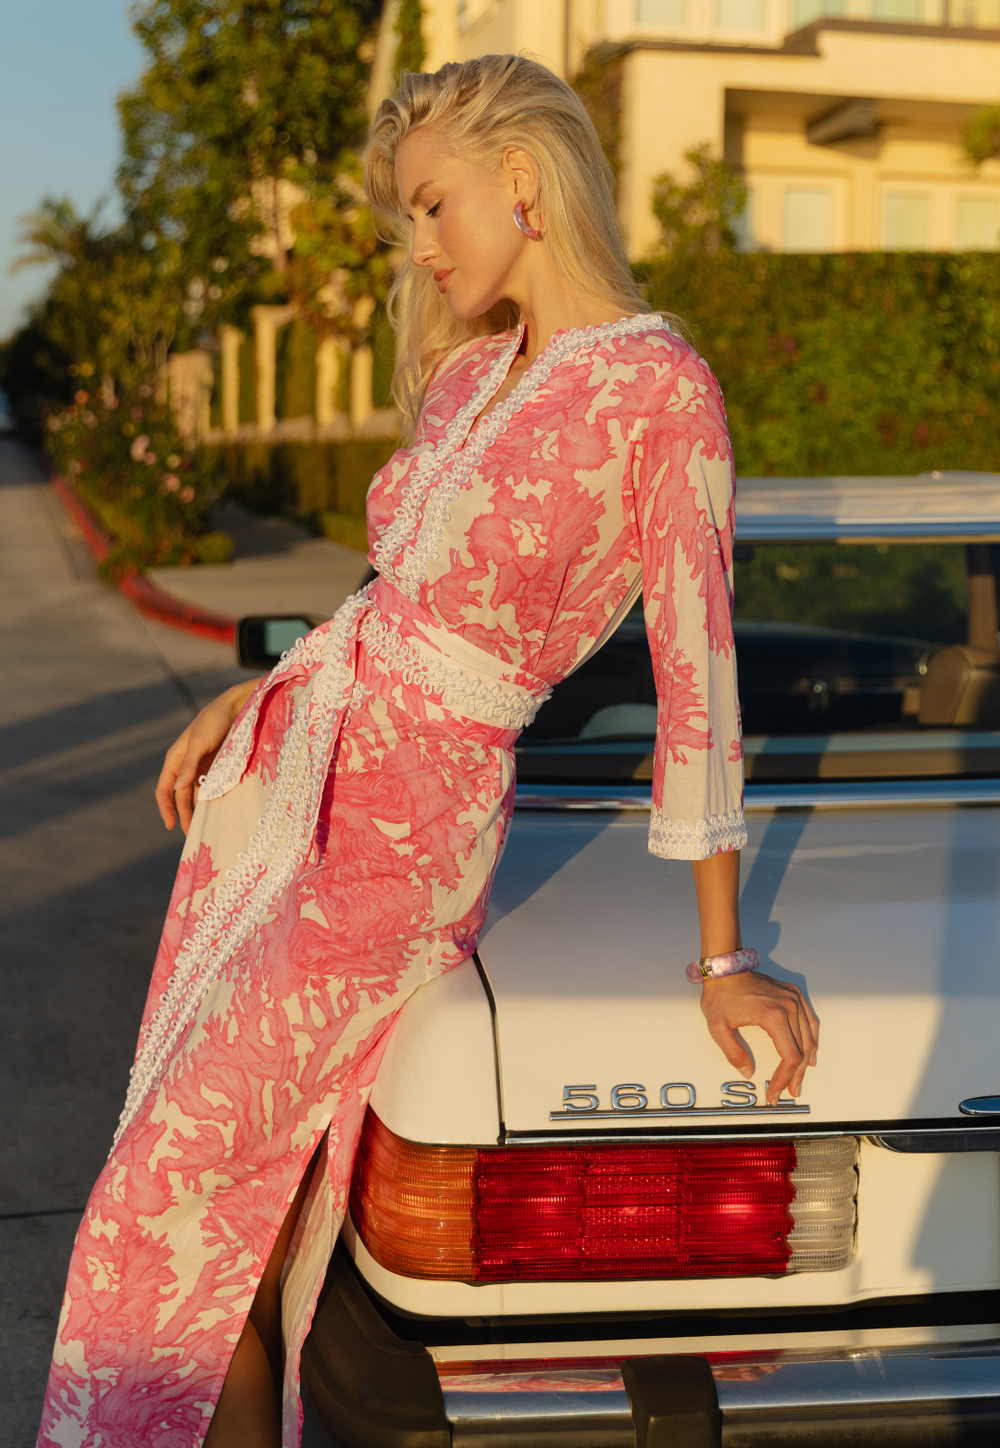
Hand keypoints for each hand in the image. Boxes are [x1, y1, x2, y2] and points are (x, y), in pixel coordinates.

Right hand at [155, 679, 259, 833]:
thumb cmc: (214, 721)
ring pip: (196, 796)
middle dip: (184, 816)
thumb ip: (189, 765)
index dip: (165, 808)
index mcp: (175, 759)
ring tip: (205, 829)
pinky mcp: (217, 768)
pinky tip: (217, 813)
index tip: (171, 826)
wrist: (237, 708)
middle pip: (181, 798)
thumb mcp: (198, 742)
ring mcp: (202, 768)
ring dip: (199, 811)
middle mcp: (186, 766)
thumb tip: (178, 789)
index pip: (164, 789)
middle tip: (192, 836)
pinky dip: (212, 801)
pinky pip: (211, 789)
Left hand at [700, 970, 817, 1102]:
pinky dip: (812, 1038)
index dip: (784, 1078)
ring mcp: (793, 999)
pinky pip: (810, 1020)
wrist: (724, 968)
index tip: (775, 1091)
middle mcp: (789, 1007)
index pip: (789, 1057)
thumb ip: (733, 1053)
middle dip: (795, 1075)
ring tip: (799, 1079)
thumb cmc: (720, 995)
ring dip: (807, 1060)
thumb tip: (748, 1071)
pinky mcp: (793, 994)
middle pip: (802, 1050)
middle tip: (789, 1092)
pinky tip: (810, 1053)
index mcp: (774, 1016)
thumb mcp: (718, 1027)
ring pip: (810, 1037)